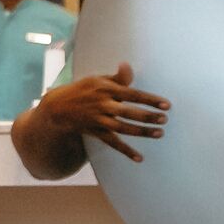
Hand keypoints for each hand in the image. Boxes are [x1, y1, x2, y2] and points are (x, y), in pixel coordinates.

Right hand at [30, 64, 169, 159]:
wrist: (57, 107)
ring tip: (159, 134)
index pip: (132, 94)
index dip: (150, 100)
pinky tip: (139, 157)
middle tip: (164, 120)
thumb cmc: (82, 90)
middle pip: (128, 112)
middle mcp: (102, 104)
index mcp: (105, 89)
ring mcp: (98, 119)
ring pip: (122, 128)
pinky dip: (125, 150)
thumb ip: (117, 77)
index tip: (166, 105)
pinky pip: (111, 142)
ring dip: (141, 132)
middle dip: (147, 116)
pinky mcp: (94, 131)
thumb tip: (127, 66)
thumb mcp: (97, 80)